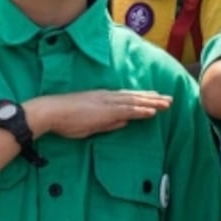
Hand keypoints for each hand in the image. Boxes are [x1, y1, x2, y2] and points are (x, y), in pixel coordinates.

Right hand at [27, 90, 171, 139]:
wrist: (51, 112)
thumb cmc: (65, 119)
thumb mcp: (90, 124)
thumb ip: (107, 123)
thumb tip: (124, 123)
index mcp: (102, 99)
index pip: (127, 98)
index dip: (143, 98)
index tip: (156, 98)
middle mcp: (107, 97)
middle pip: (135, 97)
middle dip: (153, 98)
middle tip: (169, 99)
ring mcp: (107, 102)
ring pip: (135, 102)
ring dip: (152, 103)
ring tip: (167, 104)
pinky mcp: (105, 110)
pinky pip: (128, 110)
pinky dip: (141, 110)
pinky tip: (153, 111)